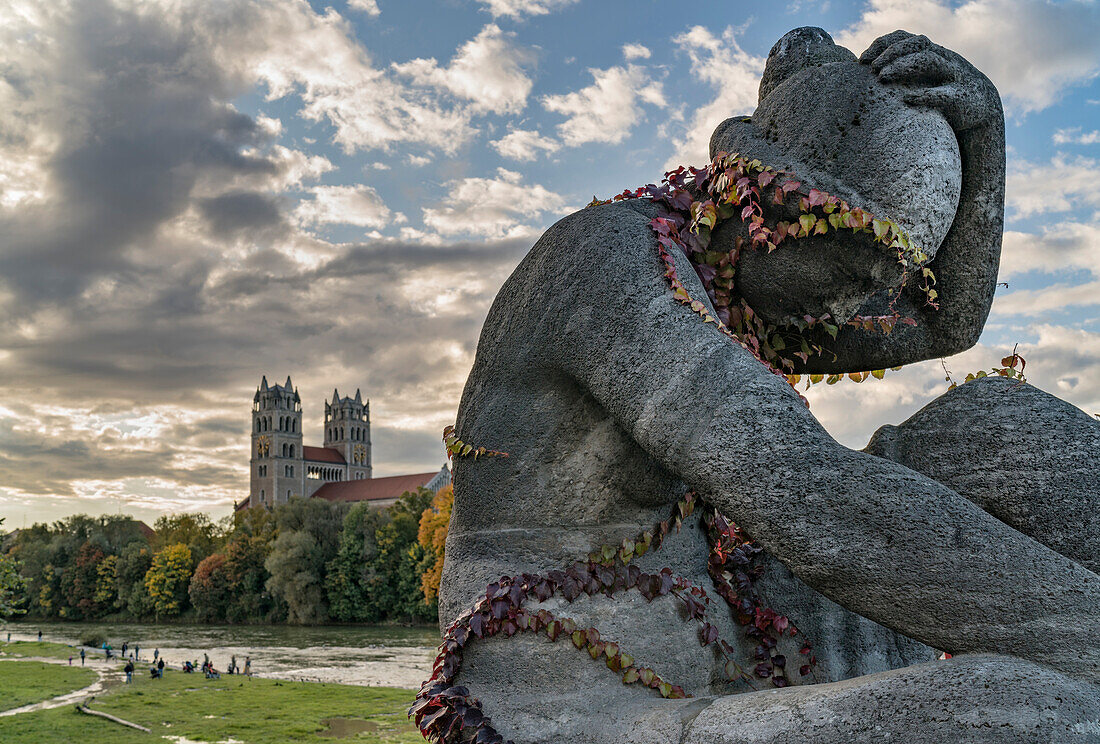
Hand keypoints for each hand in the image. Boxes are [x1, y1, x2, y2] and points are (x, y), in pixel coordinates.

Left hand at [860, 31, 1000, 130]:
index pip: (906, 38)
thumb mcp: (925, 77)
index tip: (862, 59)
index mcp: (933, 53)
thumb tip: (866, 76)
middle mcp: (944, 59)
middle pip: (918, 44)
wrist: (983, 107)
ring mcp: (954, 76)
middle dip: (892, 53)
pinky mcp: (961, 98)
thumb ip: (904, 70)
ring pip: (930, 62)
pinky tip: (905, 100)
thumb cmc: (944, 91)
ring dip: (903, 66)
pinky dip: (923, 95)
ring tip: (882, 77)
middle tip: (871, 68)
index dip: (883, 44)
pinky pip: (943, 94)